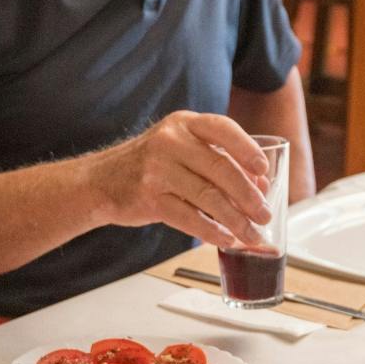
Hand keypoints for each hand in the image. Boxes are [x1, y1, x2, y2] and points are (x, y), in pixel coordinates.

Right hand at [88, 111, 272, 247]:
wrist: (99, 182)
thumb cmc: (149, 165)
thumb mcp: (180, 149)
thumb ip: (217, 160)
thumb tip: (259, 185)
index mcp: (184, 124)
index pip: (223, 129)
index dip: (247, 150)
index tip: (264, 171)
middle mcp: (170, 141)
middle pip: (219, 169)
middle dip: (248, 196)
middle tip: (265, 214)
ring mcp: (157, 170)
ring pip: (208, 197)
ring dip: (235, 220)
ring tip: (251, 233)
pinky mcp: (149, 198)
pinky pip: (188, 218)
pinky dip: (211, 231)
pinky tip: (225, 239)